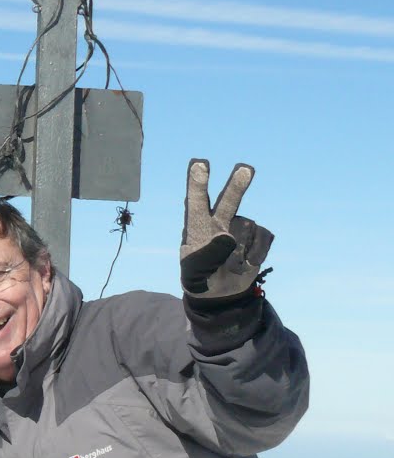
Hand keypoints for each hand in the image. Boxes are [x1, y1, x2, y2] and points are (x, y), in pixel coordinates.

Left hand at [180, 159, 273, 302]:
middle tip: (245, 168)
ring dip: (242, 250)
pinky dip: (256, 255)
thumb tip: (227, 236)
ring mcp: (239, 227)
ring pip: (247, 229)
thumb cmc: (199, 278)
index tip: (198, 164)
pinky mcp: (257, 237)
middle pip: (228, 200)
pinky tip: (246, 264)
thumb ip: (206, 256)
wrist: (219, 293)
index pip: (195, 202)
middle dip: (236, 185)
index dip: (197, 183)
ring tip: (230, 264)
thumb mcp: (194, 274)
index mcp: (197, 226)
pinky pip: (262, 240)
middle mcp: (219, 221)